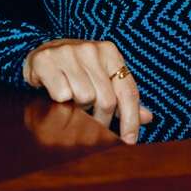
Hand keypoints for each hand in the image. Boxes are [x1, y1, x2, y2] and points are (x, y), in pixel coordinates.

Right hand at [23, 38, 153, 143]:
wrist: (42, 51)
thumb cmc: (78, 70)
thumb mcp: (103, 78)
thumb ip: (124, 98)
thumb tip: (148, 118)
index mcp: (110, 53)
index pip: (128, 91)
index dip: (131, 119)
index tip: (129, 141)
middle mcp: (91, 50)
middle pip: (106, 100)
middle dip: (101, 120)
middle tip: (92, 124)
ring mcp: (68, 52)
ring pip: (84, 98)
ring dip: (79, 109)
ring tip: (73, 103)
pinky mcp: (46, 60)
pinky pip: (62, 95)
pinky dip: (61, 101)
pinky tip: (56, 94)